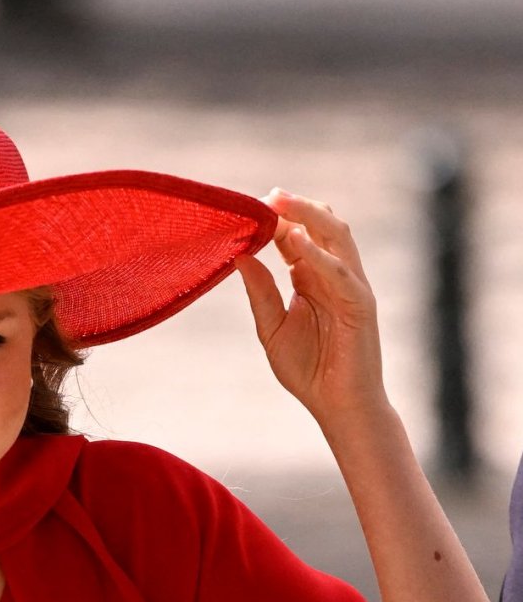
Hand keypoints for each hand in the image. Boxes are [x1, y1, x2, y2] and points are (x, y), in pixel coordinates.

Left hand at [234, 191, 388, 431]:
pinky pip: (341, 271)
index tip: (251, 206)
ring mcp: (350, 286)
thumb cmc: (308, 370)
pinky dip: (319, 255)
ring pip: (336, 237)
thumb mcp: (271, 328)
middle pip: (319, 228)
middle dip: (295, 209)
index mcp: (311, 279)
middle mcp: (332, 276)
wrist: (338, 405)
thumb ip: (260, 293)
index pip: (296, 238)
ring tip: (283, 203)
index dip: (277, 221)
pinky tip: (298, 242)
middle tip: (268, 195)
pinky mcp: (361, 303)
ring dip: (310, 217)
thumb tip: (240, 257)